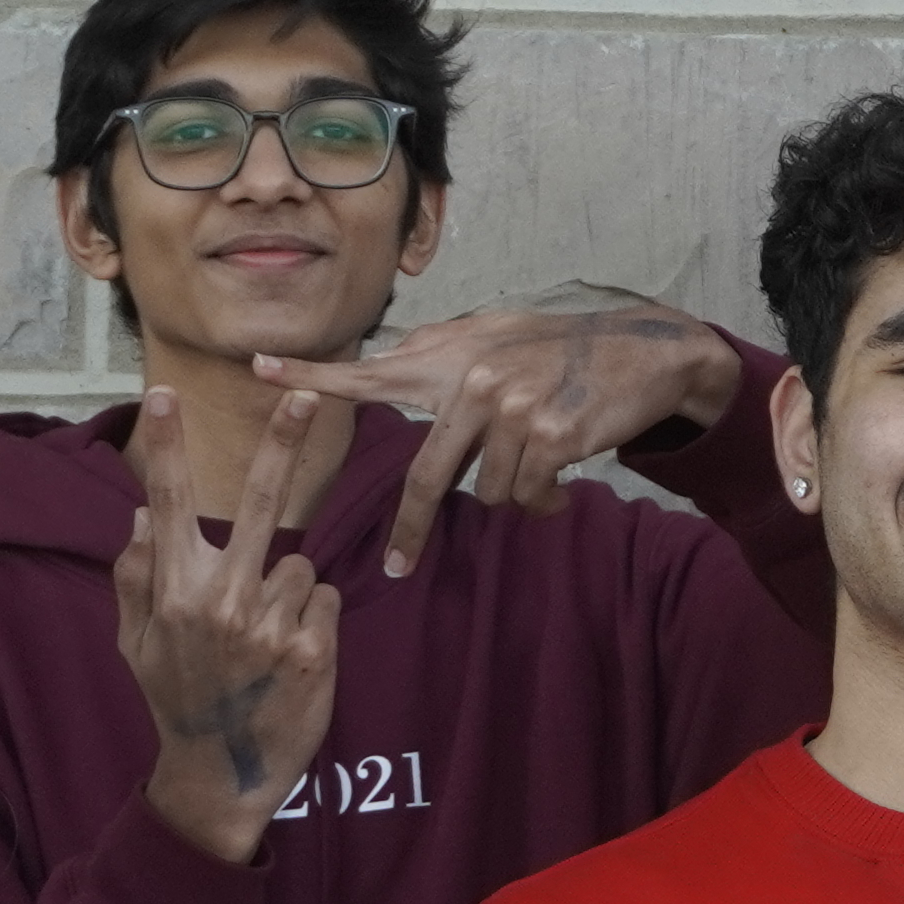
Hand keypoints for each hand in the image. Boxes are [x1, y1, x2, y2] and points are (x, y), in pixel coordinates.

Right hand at [116, 389, 338, 864]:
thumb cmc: (176, 698)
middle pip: (256, 503)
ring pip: (297, 562)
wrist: (222, 775)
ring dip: (287, 588)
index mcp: (173, 594)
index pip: (167, 504)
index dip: (166, 448)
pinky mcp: (314, 648)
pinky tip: (291, 653)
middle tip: (308, 395)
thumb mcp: (134, 644)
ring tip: (265, 638)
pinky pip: (323, 596)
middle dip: (281, 443)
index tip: (165, 395)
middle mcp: (220, 602)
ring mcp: (270, 625)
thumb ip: (134, 577)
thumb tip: (140, 514)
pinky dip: (313, 615)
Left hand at [258, 301, 740, 577]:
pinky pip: (528, 497)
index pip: (372, 369)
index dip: (314, 373)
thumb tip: (393, 354)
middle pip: (426, 476)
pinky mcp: (548, 439)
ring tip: (541, 466)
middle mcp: (473, 380)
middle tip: (397, 568)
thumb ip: (445, 351)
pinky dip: (545, 500)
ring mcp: (511, 410)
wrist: (643, 353)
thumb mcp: (498, 335)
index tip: (260, 370)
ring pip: (486, 492)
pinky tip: (565, 477)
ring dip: (513, 494)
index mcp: (452, 358)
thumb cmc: (564, 350)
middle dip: (412, 530)